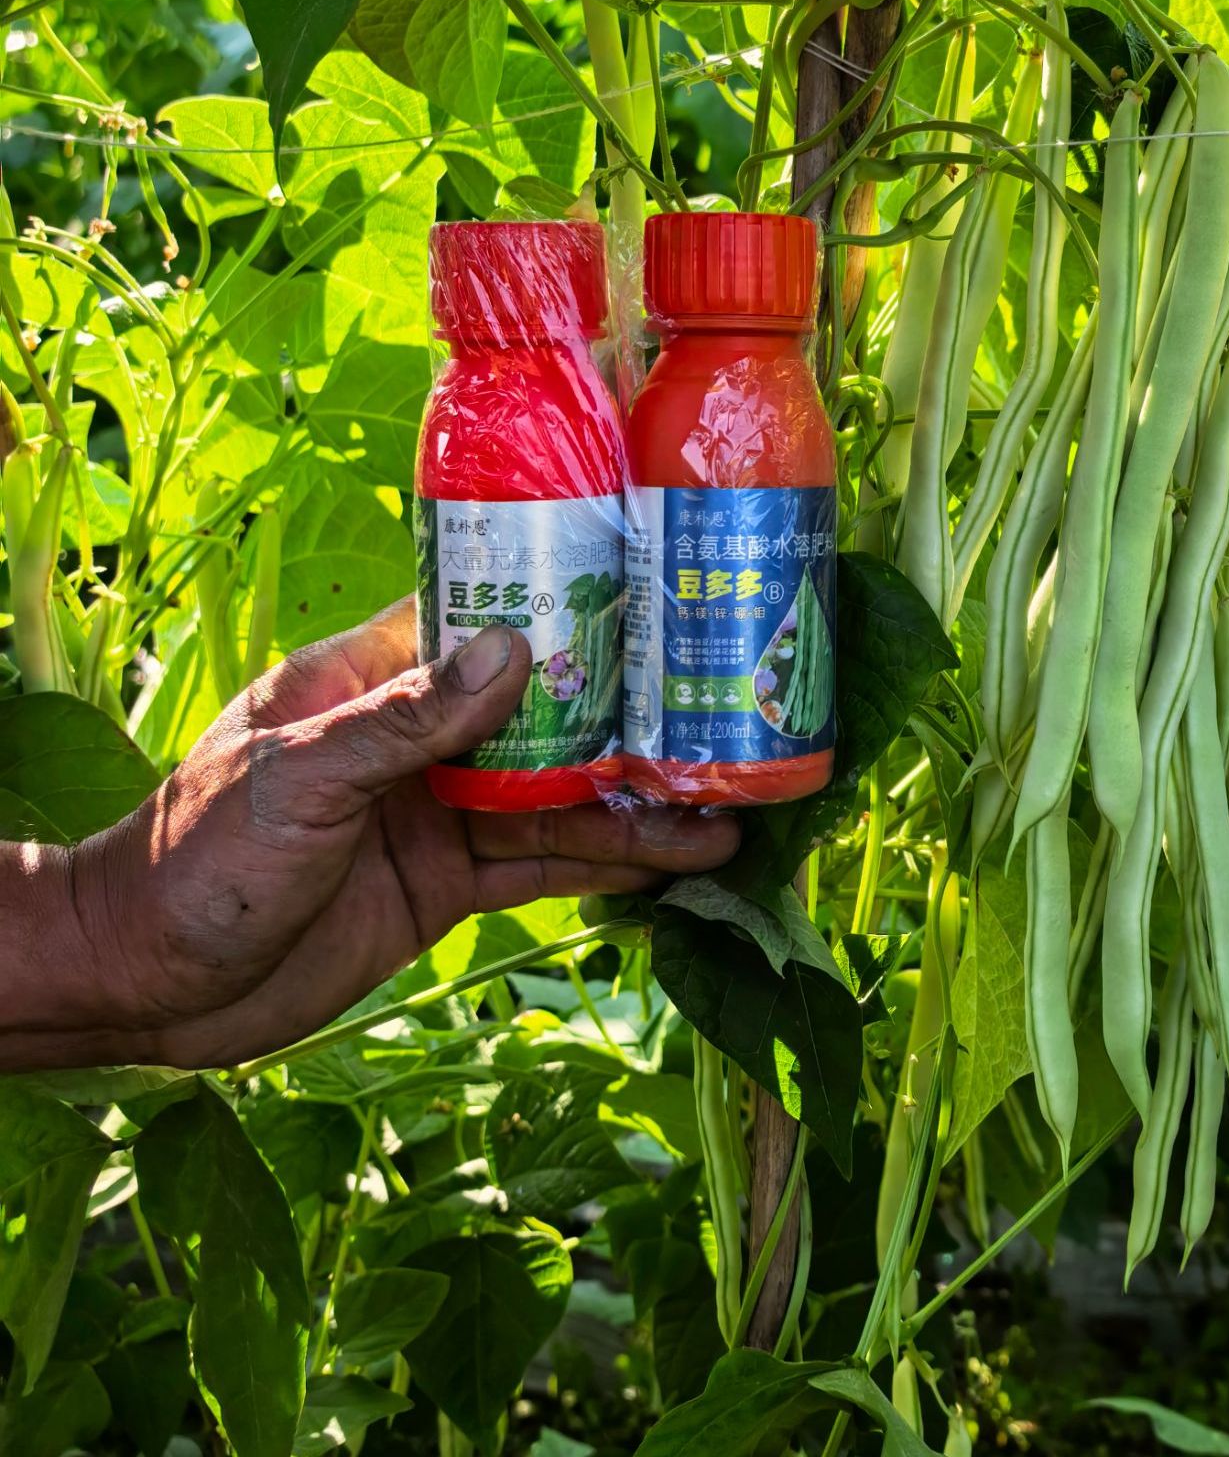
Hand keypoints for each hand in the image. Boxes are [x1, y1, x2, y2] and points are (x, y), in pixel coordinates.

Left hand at [5, 602, 737, 1069]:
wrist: (145, 990)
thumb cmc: (196, 861)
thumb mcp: (299, 779)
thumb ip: (408, 721)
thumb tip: (518, 648)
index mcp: (374, 679)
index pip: (482, 619)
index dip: (565, 605)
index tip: (652, 593)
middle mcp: (420, 736)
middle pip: (545, 712)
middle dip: (629, 715)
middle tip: (723, 713)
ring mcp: (440, 810)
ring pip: (560, 796)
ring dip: (638, 804)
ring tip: (728, 812)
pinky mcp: (449, 883)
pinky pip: (543, 864)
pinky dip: (608, 865)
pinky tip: (673, 864)